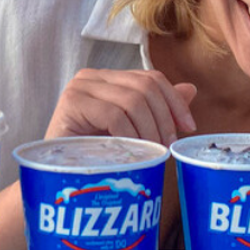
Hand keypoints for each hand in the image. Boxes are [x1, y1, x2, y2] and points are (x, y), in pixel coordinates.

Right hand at [45, 69, 197, 145]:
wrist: (58, 174)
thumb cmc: (94, 154)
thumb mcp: (131, 130)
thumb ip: (157, 110)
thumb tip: (191, 89)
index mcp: (108, 78)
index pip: (151, 78)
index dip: (174, 101)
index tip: (189, 127)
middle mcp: (92, 76)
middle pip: (145, 87)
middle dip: (164, 117)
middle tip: (168, 145)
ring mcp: (80, 87)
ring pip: (133, 100)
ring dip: (149, 129)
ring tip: (153, 151)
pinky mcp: (72, 102)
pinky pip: (114, 115)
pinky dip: (130, 135)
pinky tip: (133, 151)